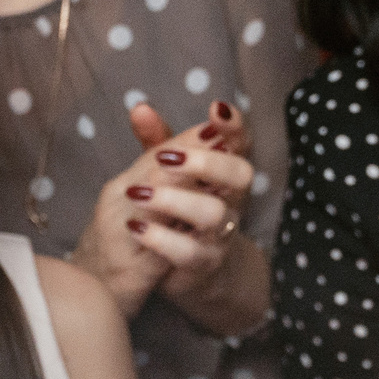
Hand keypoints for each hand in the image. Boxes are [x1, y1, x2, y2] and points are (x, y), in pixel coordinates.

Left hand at [70, 101, 251, 317]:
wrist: (179, 269)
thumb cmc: (174, 213)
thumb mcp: (163, 174)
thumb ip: (157, 142)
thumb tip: (141, 108)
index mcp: (223, 173)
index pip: (241, 144)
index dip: (235, 127)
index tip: (216, 110)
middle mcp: (231, 201)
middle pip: (240, 175)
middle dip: (206, 162)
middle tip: (166, 157)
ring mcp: (221, 234)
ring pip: (214, 213)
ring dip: (174, 200)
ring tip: (138, 195)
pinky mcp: (205, 263)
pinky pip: (190, 251)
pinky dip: (161, 238)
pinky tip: (137, 228)